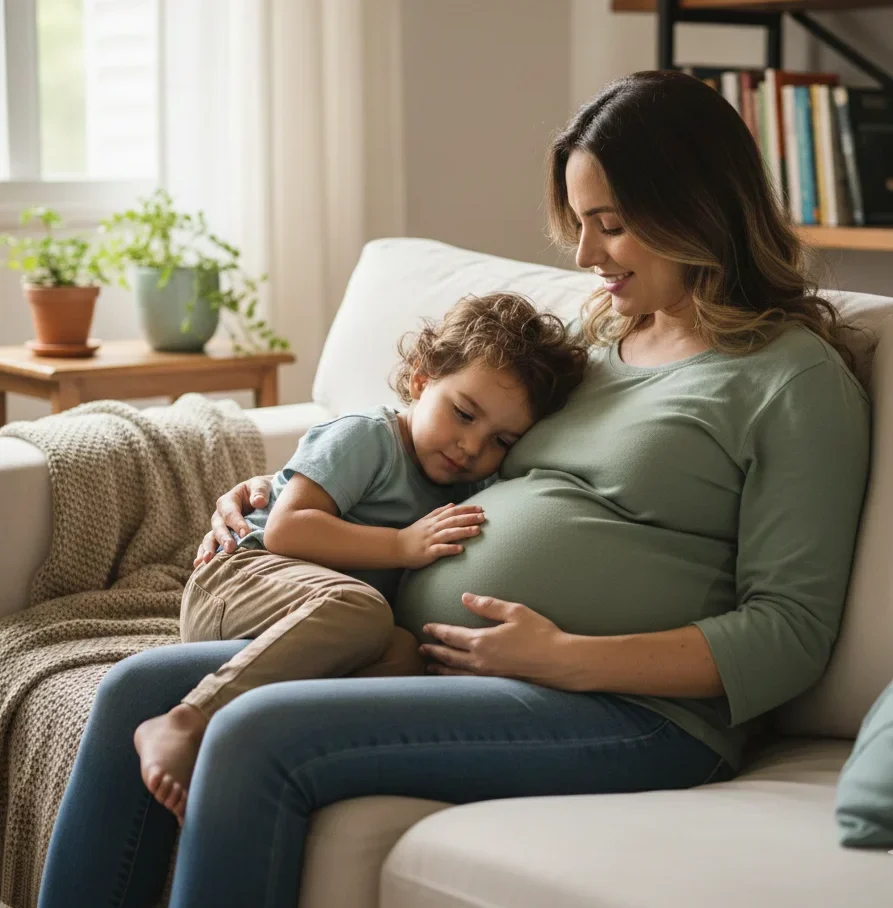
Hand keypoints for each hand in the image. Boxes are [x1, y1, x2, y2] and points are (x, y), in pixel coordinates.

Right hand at [194, 475, 274, 566]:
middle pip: (218, 527)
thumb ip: (260, 491)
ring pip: (210, 538)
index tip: (246, 534)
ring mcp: (218, 529)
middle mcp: (220, 516)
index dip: (238, 523)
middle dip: (224, 538)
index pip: (231, 513)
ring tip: (208, 561)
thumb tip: (259, 502)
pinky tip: (199, 566)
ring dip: (209, 549)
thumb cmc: (262, 492)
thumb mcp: (261, 485)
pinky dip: (204, 555)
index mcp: (228, 501)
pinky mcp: (220, 540)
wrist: (263, 499)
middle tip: (230, 549)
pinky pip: (210, 547)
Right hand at [396, 503, 485, 568]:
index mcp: (434, 520)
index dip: (467, 509)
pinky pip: (440, 550)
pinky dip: (450, 549)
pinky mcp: (428, 552)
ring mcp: (430, 540)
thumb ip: (439, 512)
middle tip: (483, 517)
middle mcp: (433, 528)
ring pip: (449, 534)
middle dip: (469, 518)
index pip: (453, 512)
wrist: (396, 547)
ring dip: (463, 531)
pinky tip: (461, 549)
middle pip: (453, 521)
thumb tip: (453, 504)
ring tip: (477, 530)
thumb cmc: (413, 534)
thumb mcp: (425, 520)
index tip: (480, 508)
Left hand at [420, 594, 571, 687]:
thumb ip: (488, 605)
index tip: (425, 627)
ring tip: (429, 666)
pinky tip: (455, 679)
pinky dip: (456, 679)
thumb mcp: (515, 612)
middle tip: (420, 648)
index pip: (451, 635)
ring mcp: (488, 675)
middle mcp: (480, 661)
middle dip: (433, 651)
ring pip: (456, 673)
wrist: (560, 662)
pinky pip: (469, 682)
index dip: (436, 631)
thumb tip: (466, 597)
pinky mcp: (498, 683)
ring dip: (441, 668)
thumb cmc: (540, 634)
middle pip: (449, 656)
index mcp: (482, 641)